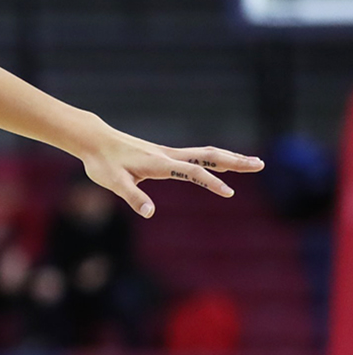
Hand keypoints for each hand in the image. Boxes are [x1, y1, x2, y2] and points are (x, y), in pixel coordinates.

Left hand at [78, 130, 260, 218]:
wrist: (94, 141)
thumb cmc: (102, 163)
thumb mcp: (113, 183)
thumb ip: (133, 198)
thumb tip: (150, 213)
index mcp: (158, 163)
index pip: (191, 172)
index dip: (210, 182)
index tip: (229, 192)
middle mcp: (168, 155)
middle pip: (208, 156)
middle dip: (234, 162)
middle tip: (260, 165)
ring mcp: (168, 153)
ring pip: (205, 154)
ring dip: (230, 158)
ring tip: (254, 163)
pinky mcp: (165, 155)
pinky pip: (197, 155)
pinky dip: (215, 157)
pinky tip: (223, 162)